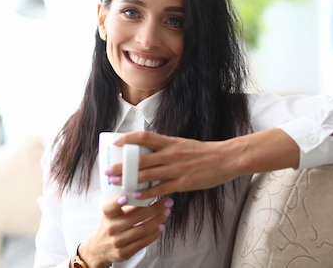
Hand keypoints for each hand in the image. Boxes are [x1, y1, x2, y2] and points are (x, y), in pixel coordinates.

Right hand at [78, 195, 172, 266]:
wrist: (98, 248)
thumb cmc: (108, 225)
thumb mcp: (109, 212)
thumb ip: (121, 202)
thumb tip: (141, 186)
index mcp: (107, 214)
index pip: (110, 207)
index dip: (116, 202)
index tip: (125, 197)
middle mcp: (111, 227)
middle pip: (136, 217)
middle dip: (155, 208)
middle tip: (166, 202)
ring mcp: (117, 241)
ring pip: (142, 229)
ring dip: (158, 220)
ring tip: (166, 212)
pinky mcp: (124, 252)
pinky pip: (143, 242)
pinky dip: (154, 234)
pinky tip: (161, 227)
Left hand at [107, 131, 240, 200]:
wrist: (226, 159)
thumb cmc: (205, 152)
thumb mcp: (183, 144)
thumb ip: (167, 148)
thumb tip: (151, 151)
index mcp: (170, 142)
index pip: (144, 137)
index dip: (128, 138)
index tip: (115, 142)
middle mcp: (170, 154)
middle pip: (139, 159)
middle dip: (120, 166)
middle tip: (106, 171)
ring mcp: (175, 169)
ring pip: (146, 175)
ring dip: (128, 180)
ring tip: (115, 184)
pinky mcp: (182, 183)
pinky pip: (160, 189)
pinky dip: (146, 193)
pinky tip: (136, 196)